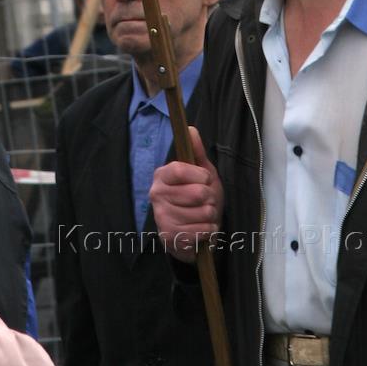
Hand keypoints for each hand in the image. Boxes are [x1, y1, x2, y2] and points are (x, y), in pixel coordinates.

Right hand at [150, 128, 222, 261]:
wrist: (193, 232)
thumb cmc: (199, 198)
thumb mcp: (202, 173)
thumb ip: (196, 152)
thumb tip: (190, 129)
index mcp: (161, 175)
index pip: (180, 169)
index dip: (200, 175)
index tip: (206, 179)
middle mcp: (156, 194)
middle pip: (196, 193)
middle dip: (210, 198)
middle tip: (206, 201)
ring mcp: (161, 217)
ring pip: (203, 213)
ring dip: (211, 216)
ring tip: (203, 216)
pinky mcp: (169, 237)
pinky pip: (202, 231)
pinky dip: (209, 230)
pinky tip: (201, 229)